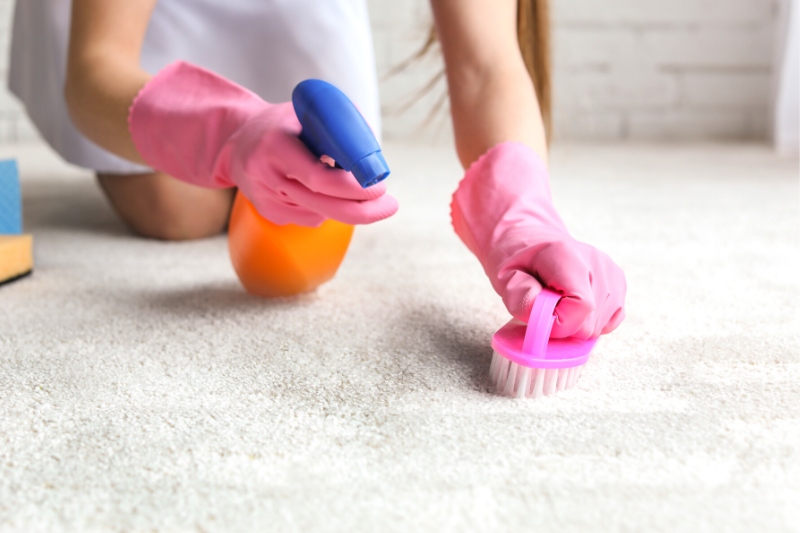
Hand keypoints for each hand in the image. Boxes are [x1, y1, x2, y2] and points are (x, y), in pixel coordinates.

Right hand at [129, 61, 396, 226]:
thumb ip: (336, 130)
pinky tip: (326, 192)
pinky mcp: (270, 214)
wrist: (237, 141)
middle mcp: (267, 177)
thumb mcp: (305, 113)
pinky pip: (311, 218)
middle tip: (391, 205)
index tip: (380, 185)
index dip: (352, 188)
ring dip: (350, 206)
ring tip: (364, 191)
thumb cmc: (282, 124)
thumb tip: (373, 155)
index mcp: (276, 146)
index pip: (318, 178)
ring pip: (321, 214)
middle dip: (363, 210)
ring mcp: (266, 200)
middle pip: (323, 206)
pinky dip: (329, 208)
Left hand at [450, 142, 625, 338]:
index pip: (581, 307)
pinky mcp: (618, 283)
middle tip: (545, 305)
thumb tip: (542, 316)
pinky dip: (590, 321)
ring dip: (575, 324)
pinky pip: (608, 321)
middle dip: (563, 325)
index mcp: (567, 256)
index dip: (558, 323)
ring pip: (599, 327)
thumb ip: (520, 296)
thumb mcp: (506, 276)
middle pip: (590, 322)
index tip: (540, 315)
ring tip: (557, 301)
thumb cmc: (517, 259)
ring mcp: (611, 273)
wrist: (530, 238)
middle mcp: (597, 263)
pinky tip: (573, 304)